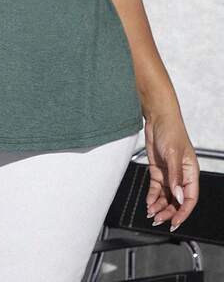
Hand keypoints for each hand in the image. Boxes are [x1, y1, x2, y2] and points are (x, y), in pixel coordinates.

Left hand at [144, 111, 198, 230]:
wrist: (157, 118)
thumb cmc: (171, 131)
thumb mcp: (174, 154)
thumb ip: (175, 176)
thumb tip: (177, 196)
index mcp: (191, 173)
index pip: (190, 198)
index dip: (183, 212)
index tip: (175, 221)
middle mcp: (181, 176)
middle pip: (176, 200)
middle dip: (168, 211)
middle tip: (158, 220)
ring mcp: (169, 174)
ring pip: (166, 197)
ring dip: (159, 206)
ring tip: (151, 214)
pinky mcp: (158, 170)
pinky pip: (156, 189)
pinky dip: (153, 197)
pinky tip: (149, 202)